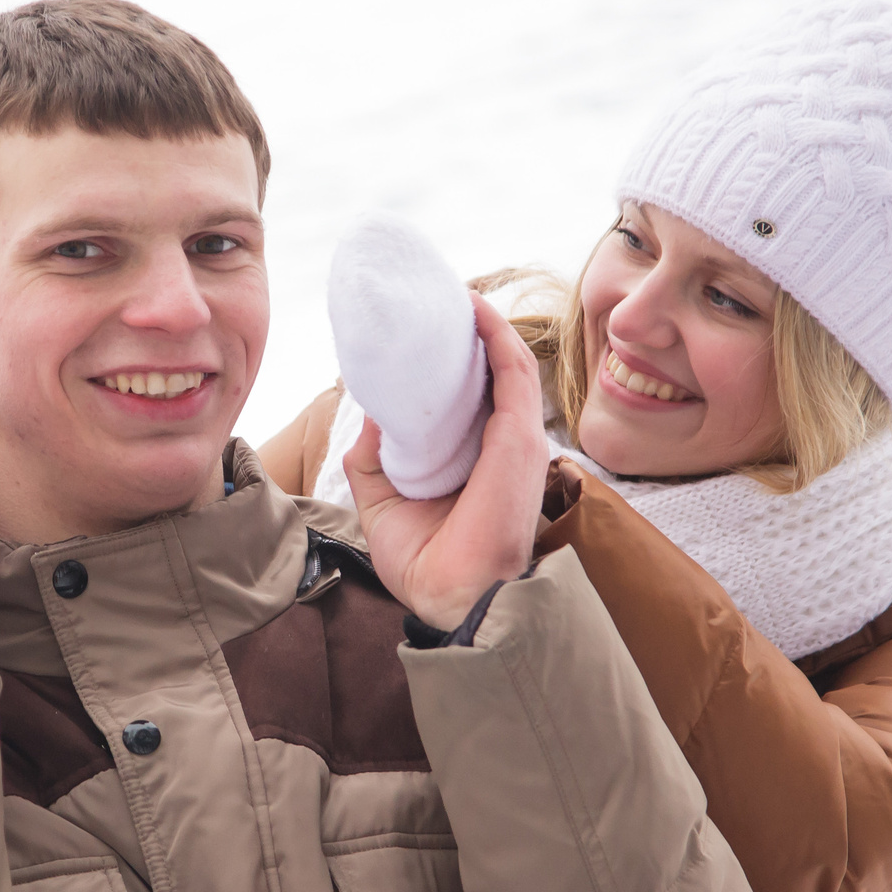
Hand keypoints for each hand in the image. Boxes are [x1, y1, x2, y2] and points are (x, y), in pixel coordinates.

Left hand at [344, 296, 546, 631]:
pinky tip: (472, 307)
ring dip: (482, 324)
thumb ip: (376, 455)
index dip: (452, 363)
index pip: (473, 398)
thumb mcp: (383, 499)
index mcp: (478, 462)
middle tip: (433, 304)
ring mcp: (516, 438)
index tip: (424, 334)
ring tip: (450, 295)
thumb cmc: (426, 562)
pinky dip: (495, 332)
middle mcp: (502, 445)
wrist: (452, 597)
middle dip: (467, 336)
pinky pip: (513, 367)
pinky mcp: (520, 435)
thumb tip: (371, 409)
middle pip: (491, 375)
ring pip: (507, 363)